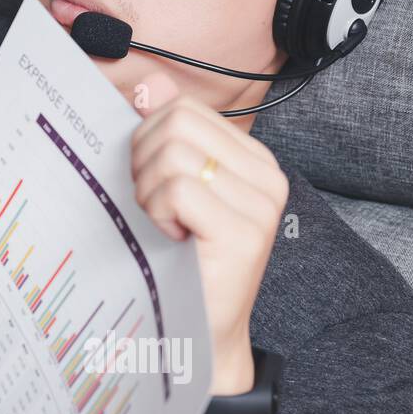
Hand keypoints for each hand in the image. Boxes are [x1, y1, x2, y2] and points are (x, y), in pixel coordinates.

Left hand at [129, 71, 288, 391]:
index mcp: (252, 159)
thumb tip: (148, 83)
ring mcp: (262, 204)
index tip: (152, 183)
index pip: (184, 110)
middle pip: (176, 122)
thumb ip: (164, 137)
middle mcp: (267, 175)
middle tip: (153, 205)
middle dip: (144, 161)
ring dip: (148, 192)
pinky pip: (178, 189)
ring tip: (165, 224)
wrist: (198, 330)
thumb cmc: (178, 258)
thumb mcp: (168, 189)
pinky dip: (158, 213)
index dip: (148, 141)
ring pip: (173, 154)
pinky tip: (172, 238)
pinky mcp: (246, 233)